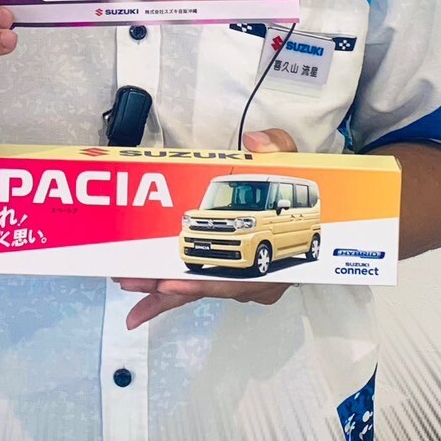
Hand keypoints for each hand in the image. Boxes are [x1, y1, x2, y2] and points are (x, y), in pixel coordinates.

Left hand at [115, 128, 296, 329]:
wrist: (312, 214)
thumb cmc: (298, 195)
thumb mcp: (295, 161)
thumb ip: (279, 148)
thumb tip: (255, 143)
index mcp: (276, 259)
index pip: (238, 279)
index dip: (204, 285)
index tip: (172, 284)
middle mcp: (258, 279)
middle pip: (209, 288)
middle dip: (168, 289)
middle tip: (132, 280)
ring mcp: (243, 282)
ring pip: (200, 290)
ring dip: (163, 291)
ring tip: (129, 284)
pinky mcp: (228, 277)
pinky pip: (199, 287)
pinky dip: (173, 293)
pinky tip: (146, 296)